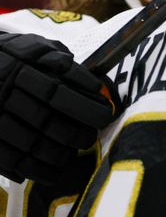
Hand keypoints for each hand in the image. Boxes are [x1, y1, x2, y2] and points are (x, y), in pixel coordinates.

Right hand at [0, 32, 116, 184]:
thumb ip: (60, 59)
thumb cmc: (14, 56)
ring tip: (74, 152)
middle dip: (73, 133)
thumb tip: (88, 83)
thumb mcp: (35, 46)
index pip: (56, 92)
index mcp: (20, 69)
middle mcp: (4, 93)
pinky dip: (35, 169)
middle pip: (44, 121)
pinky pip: (10, 160)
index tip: (104, 114)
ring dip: (57, 153)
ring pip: (28, 143)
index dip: (83, 106)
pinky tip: (53, 170)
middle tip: (89, 137)